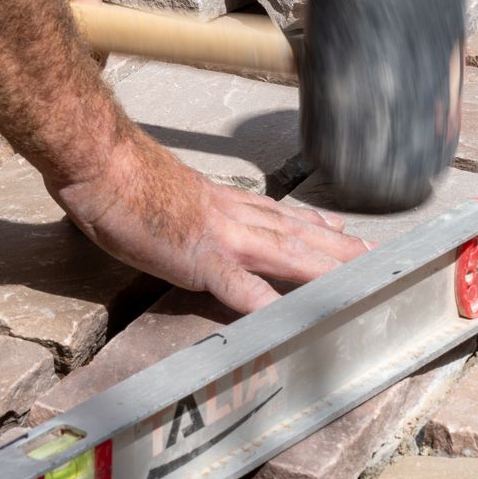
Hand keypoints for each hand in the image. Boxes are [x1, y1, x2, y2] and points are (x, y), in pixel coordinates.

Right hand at [51, 132, 368, 313]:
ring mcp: (220, 237)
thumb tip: (181, 213)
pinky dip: (267, 302)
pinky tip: (291, 318)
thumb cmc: (118, 174)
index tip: (341, 231)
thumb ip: (182, 204)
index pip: (277, 212)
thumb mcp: (163, 188)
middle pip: (297, 234)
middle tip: (377, 259)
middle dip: (339, 249)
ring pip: (286, 254)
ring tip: (360, 283)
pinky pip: (238, 285)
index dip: (313, 225)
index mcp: (220, 200)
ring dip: (326, 270)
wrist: (100, 160)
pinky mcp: (198, 258)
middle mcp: (231, 215)